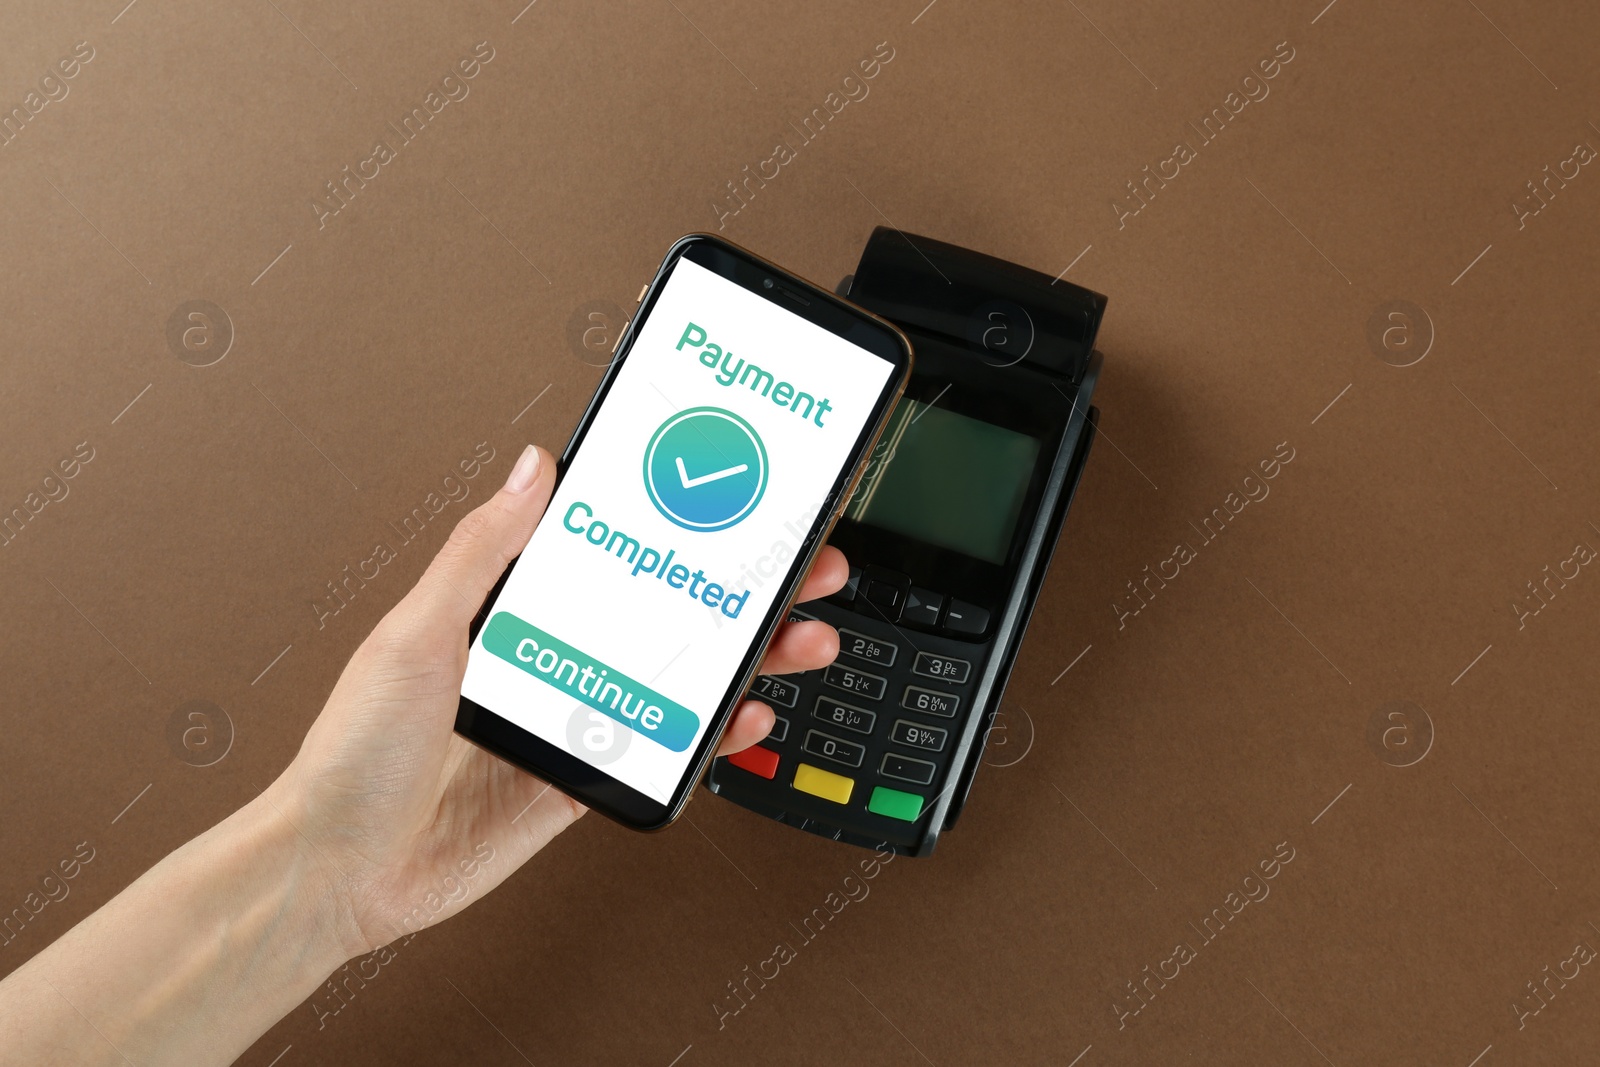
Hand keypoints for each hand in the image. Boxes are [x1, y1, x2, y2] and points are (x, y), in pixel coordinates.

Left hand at [266, 443, 844, 959]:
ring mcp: (569, 718)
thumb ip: (481, 552)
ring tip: (798, 637)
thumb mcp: (417, 633)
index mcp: (506, 609)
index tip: (725, 497)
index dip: (671, 524)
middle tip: (800, 565)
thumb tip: (530, 469)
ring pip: (678, 677)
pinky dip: (712, 732)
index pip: (607, 550)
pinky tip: (745, 714)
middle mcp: (547, 657)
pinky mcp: (579, 778)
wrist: (339, 869)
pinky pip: (662, 748)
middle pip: (664, 610)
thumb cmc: (353, 752)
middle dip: (739, 588)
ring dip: (745, 656)